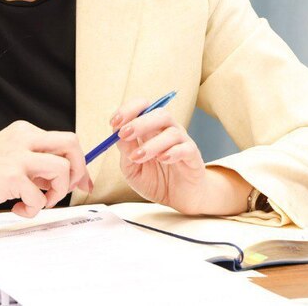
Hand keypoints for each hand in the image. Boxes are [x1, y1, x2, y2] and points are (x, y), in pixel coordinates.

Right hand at [0, 121, 93, 217]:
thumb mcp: (11, 157)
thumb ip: (36, 164)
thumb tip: (68, 177)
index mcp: (24, 131)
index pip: (65, 140)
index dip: (79, 163)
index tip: (82, 182)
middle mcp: (24, 138)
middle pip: (71, 143)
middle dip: (78, 170)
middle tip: (69, 189)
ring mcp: (17, 155)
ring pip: (62, 169)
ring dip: (58, 193)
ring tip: (40, 201)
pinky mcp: (11, 175)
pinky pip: (40, 197)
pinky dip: (34, 209)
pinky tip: (18, 208)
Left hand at [112, 98, 240, 214]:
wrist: (178, 200)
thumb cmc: (155, 180)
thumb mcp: (132, 168)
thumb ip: (126, 151)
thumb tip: (117, 134)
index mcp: (151, 129)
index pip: (143, 107)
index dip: (128, 110)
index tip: (114, 122)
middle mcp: (167, 131)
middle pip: (159, 113)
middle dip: (139, 122)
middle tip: (124, 134)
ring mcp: (182, 142)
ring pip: (172, 131)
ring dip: (152, 143)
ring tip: (138, 157)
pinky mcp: (193, 156)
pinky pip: (185, 148)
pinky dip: (172, 152)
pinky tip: (162, 159)